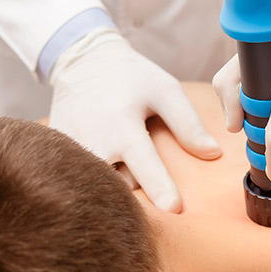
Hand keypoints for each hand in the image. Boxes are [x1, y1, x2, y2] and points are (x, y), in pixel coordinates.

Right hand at [49, 28, 222, 211]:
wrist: (81, 62)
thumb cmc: (130, 76)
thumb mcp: (164, 90)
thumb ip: (187, 124)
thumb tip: (211, 154)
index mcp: (123, 124)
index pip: (144, 166)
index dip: (160, 190)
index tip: (174, 210)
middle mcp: (95, 139)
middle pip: (119, 185)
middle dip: (138, 194)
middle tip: (152, 196)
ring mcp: (72, 147)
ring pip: (98, 185)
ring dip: (115, 190)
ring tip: (127, 186)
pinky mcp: (58, 152)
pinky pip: (79, 178)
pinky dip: (94, 182)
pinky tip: (104, 176)